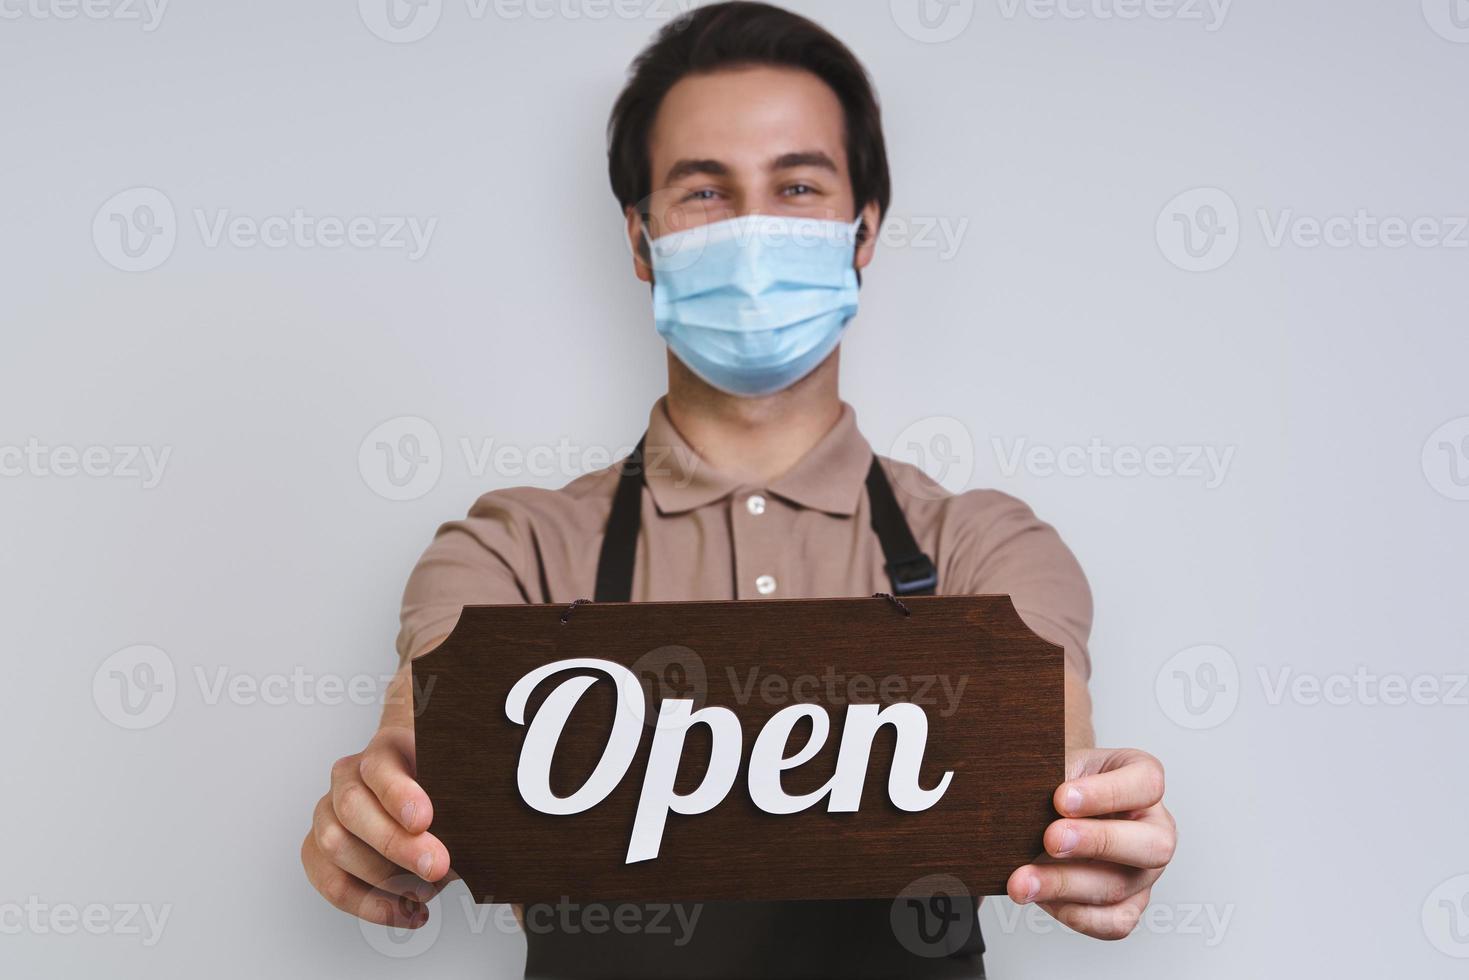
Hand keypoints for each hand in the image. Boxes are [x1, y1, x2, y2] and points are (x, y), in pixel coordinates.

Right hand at [301, 725, 451, 926]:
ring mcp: (328, 811)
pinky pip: (330, 880)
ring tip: (425, 893)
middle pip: (353, 808)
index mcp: (385, 748)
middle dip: (394, 845)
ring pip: (334, 846)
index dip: (399, 794)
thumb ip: (459, 799)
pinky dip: (368, 904)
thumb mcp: (456, 780)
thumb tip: (472, 836)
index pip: (381, 766)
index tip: (423, 820)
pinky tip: (406, 912)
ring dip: (382, 879)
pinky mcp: (318, 848)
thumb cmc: (442, 783)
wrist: (421, 783)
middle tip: (436, 866)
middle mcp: (348, 775)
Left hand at [1006, 748, 1175, 939]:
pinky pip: (1112, 923)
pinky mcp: (1128, 905)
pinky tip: (1042, 897)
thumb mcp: (1056, 764)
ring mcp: (1146, 871)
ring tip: (1022, 881)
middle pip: (1153, 844)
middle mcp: (1155, 828)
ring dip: (1065, 884)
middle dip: (1097, 843)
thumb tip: (1017, 796)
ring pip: (1122, 886)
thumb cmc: (1059, 782)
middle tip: (1050, 839)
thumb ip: (1049, 776)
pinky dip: (1073, 913)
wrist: (1048, 808)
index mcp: (1143, 781)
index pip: (1148, 783)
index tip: (1061, 798)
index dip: (1106, 793)